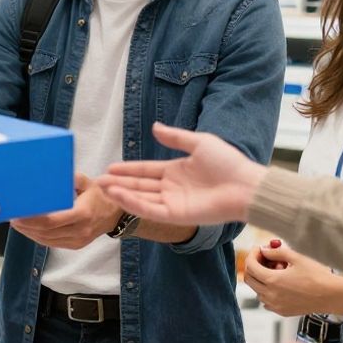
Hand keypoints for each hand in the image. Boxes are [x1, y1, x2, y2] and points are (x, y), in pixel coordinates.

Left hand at [11, 173, 119, 249]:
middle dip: (26, 226)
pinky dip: (38, 237)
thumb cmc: (99, 196)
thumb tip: (59, 173)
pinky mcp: (75, 245)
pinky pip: (52, 243)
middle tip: (12, 217)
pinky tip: (29, 230)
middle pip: (46, 232)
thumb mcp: (88, 182)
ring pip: (47, 240)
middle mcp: (80, 229)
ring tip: (16, 223)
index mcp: (83, 213)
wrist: (114, 215)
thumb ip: (74, 178)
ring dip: (29, 233)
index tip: (19, 214)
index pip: (52, 221)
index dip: (32, 220)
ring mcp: (77, 240)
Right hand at [96, 123, 265, 225]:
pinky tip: (119, 194)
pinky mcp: (177, 215)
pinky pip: (150, 209)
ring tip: (103, 187)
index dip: (128, 169)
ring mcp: (173, 203)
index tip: (109, 167)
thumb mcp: (199, 142)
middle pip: (139, 185)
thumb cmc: (228, 163)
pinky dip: (133, 202)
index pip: (146, 171)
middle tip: (97, 180)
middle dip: (119, 183)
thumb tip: (154, 127)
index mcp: (176, 171)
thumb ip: (175, 137)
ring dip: (121, 193)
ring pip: (141, 198)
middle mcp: (172, 189)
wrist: (245, 186)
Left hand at [244, 242, 342, 316]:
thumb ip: (276, 252)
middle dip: (254, 266)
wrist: (332, 296)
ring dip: (261, 279)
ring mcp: (275, 305)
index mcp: (273, 281)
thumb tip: (264, 250)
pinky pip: (266, 301)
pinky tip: (281, 284)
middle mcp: (271, 295)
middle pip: (250, 279)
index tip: (260, 249)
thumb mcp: (296, 258)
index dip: (252, 254)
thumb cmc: (318, 276)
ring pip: (257, 290)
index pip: (250, 266)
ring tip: (277, 270)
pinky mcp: (282, 311)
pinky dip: (267, 291)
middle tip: (264, 258)